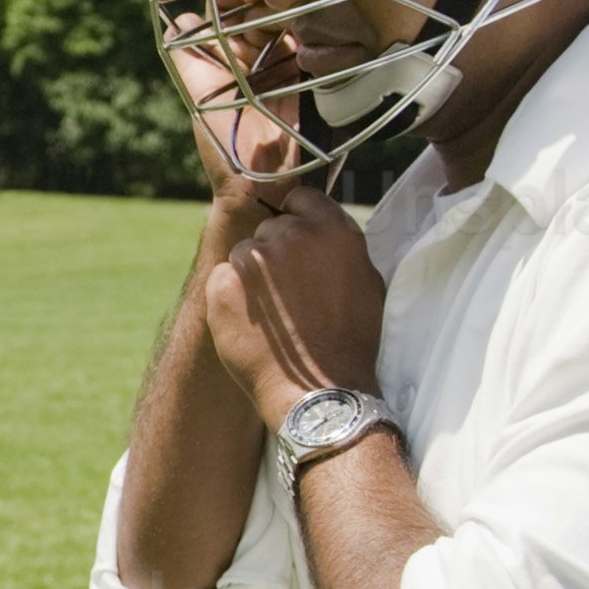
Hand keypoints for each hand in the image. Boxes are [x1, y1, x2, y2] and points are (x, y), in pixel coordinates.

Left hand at [200, 180, 387, 423]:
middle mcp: (288, 234)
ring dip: (253, 277)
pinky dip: (231, 299)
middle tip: (289, 293)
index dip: (297, 219)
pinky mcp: (222, 284)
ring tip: (273, 316)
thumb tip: (322, 230)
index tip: (299, 245)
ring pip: (244, 255)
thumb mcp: (366, 280)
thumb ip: (340, 245)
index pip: (300, 197)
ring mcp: (251, 259)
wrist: (321, 390)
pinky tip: (253, 325)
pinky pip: (222, 280)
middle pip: (269, 228)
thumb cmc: (351, 340)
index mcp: (329, 228)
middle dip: (276, 253)